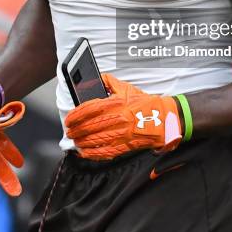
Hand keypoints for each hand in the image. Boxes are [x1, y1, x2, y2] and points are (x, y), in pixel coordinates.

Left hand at [65, 74, 181, 159]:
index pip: (89, 109)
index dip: (76, 115)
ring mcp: (121, 133)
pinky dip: (92, 153)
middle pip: (90, 126)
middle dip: (76, 129)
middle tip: (69, 131)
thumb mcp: (126, 88)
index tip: (69, 118)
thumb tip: (96, 79)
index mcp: (116, 103)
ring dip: (81, 141)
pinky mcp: (125, 145)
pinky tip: (84, 152)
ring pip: (95, 139)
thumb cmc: (143, 103)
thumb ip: (109, 82)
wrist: (163, 118)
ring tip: (74, 140)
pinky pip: (105, 151)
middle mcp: (117, 118)